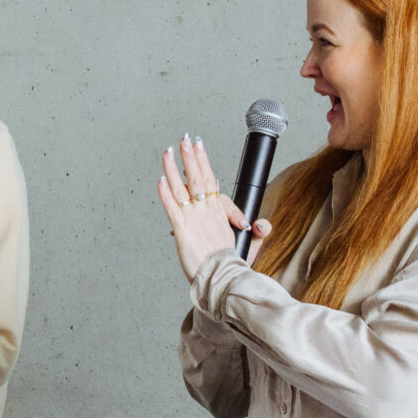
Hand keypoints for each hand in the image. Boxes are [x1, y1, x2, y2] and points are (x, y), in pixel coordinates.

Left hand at [156, 133, 269, 281]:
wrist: (226, 279)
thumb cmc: (232, 263)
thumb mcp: (246, 243)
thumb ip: (253, 230)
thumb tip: (258, 223)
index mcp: (219, 213)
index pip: (211, 183)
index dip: (204, 164)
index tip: (199, 147)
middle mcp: (207, 212)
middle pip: (199, 178)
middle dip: (192, 157)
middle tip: (186, 138)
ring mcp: (194, 220)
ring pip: (182, 188)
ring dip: (174, 168)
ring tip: (168, 151)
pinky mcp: (183, 231)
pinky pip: (172, 209)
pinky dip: (166, 194)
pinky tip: (160, 181)